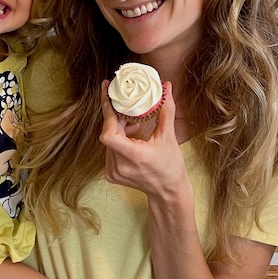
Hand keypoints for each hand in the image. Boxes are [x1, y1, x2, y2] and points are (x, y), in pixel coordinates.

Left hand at [99, 81, 191, 201]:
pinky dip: (117, 140)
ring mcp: (113, 171)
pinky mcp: (111, 174)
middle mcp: (120, 166)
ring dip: (117, 129)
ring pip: (108, 140)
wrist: (167, 192)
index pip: (109, 133)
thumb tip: (167, 87)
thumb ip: (166, 110)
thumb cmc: (170, 166)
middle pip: (108, 133)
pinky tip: (130, 136)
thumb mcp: (169, 137)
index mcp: (134, 156)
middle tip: (124, 104)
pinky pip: (108, 149)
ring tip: (133, 123)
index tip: (106, 92)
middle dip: (115, 117)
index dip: (106, 112)